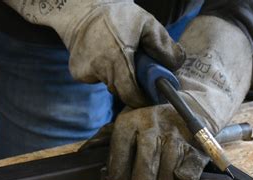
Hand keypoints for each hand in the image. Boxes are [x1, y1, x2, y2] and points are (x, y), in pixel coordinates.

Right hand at [3, 0, 184, 107]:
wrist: (81, 8)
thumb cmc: (116, 14)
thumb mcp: (146, 23)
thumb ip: (164, 45)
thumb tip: (175, 64)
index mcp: (117, 57)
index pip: (131, 94)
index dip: (143, 99)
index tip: (152, 95)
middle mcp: (99, 68)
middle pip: (122, 93)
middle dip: (133, 87)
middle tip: (139, 73)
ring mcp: (86, 72)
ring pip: (110, 85)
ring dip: (119, 77)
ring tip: (120, 57)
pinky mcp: (77, 72)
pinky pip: (97, 79)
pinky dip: (104, 72)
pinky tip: (103, 55)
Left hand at [105, 105, 209, 179]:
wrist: (190, 107)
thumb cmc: (152, 121)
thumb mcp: (127, 121)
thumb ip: (104, 137)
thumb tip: (86, 151)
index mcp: (129, 122)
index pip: (118, 166)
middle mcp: (152, 128)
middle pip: (143, 177)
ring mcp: (176, 137)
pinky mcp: (196, 146)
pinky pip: (188, 175)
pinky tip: (178, 173)